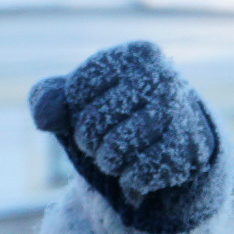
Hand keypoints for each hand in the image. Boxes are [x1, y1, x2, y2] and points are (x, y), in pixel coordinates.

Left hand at [28, 41, 224, 233]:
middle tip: (106, 138)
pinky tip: (138, 167)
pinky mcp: (189, 151)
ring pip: (115, 152)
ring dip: (107, 161)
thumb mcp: (78, 97)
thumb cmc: (117, 110)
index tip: (94, 111)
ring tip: (119, 154)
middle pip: (92, 123)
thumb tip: (44, 117)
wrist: (173, 136)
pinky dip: (129, 179)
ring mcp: (180, 115)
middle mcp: (165, 77)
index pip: (77, 90)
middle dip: (89, 140)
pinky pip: (139, 174)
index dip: (75, 112)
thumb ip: (48, 97)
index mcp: (136, 55)